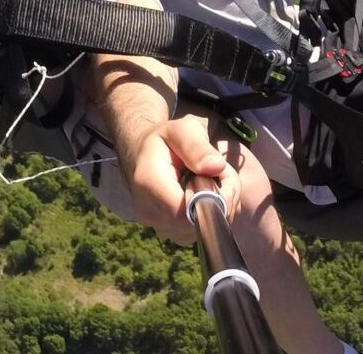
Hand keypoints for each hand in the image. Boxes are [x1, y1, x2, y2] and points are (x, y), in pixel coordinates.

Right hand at [121, 115, 236, 244]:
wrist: (140, 153)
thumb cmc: (164, 139)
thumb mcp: (181, 130)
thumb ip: (197, 147)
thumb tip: (216, 167)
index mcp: (149, 183)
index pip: (185, 211)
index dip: (212, 197)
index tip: (221, 173)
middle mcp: (149, 210)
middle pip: (196, 223)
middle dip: (221, 200)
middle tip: (222, 173)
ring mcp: (156, 224)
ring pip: (200, 229)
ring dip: (218, 207)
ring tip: (211, 181)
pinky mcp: (166, 231)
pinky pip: (196, 232)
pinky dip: (209, 215)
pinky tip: (205, 194)